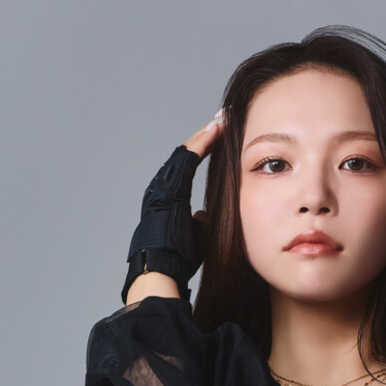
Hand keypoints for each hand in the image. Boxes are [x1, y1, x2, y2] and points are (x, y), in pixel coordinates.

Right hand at [120, 109, 229, 303]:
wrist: (161, 268)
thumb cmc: (177, 258)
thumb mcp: (195, 236)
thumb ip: (201, 222)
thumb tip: (205, 215)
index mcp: (166, 196)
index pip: (187, 164)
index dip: (204, 147)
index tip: (220, 135)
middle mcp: (161, 185)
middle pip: (186, 151)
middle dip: (206, 134)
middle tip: (223, 117)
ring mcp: (163, 184)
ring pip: (186, 150)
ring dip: (206, 134)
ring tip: (223, 119)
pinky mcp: (169, 186)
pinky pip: (187, 158)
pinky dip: (202, 143)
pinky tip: (216, 130)